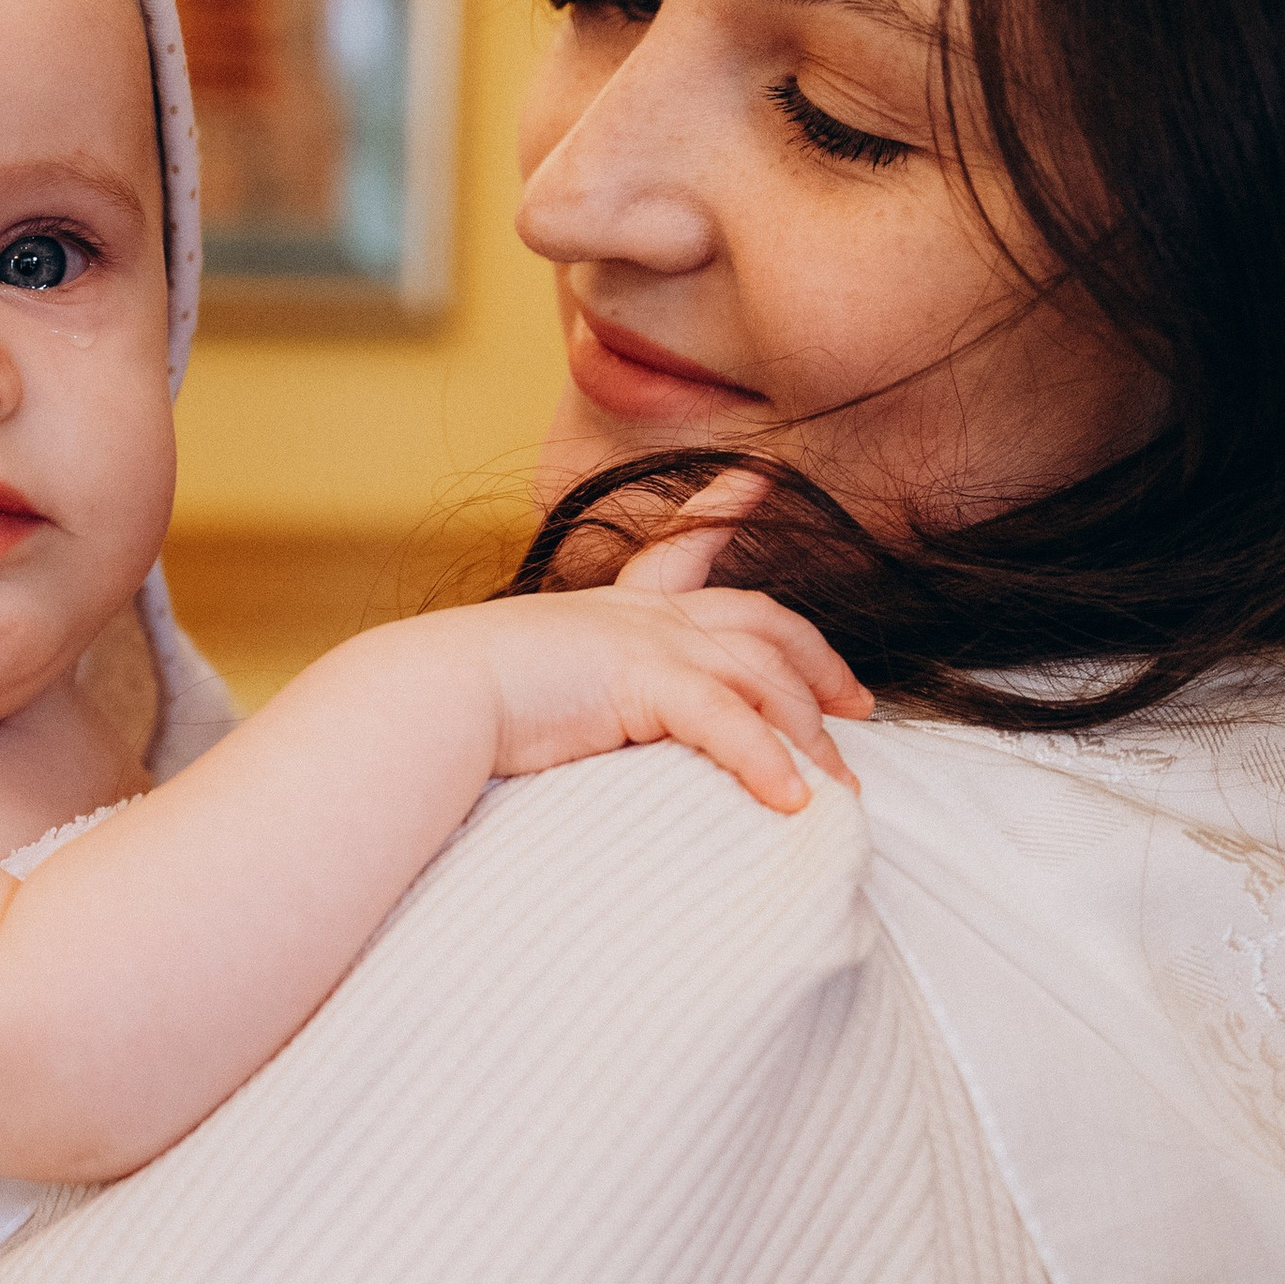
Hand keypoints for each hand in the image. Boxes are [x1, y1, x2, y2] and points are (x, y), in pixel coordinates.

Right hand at [476, 480, 869, 813]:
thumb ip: (567, 690)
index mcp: (615, 610)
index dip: (724, 507)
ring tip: (838, 797)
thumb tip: (567, 721)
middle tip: (858, 709)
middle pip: (762, 621)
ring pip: (762, 679)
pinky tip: (792, 806)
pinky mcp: (641, 679)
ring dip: (809, 742)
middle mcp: (642, 615)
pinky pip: (727, 723)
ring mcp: (647, 641)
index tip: (762, 477)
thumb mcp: (530, 681)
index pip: (682, 548)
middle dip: (820, 663)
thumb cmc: (459, 701)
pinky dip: (765, 765)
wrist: (426, 696)